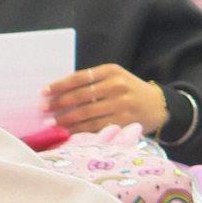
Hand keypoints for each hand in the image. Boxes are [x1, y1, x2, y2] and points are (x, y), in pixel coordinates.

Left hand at [44, 63, 166, 134]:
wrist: (158, 105)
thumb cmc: (128, 90)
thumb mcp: (113, 78)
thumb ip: (91, 82)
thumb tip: (57, 92)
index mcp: (111, 71)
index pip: (79, 77)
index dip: (59, 85)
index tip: (43, 92)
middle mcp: (117, 86)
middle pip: (81, 96)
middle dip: (58, 104)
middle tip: (43, 110)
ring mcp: (122, 104)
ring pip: (87, 114)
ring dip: (66, 119)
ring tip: (51, 123)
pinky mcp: (124, 121)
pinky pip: (97, 127)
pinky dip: (80, 130)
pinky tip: (68, 131)